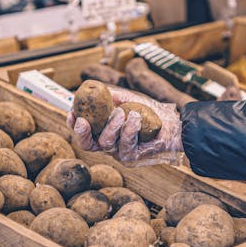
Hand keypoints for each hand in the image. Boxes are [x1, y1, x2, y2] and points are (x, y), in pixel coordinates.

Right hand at [67, 85, 184, 165]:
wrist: (174, 125)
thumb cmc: (151, 113)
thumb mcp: (129, 100)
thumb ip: (113, 96)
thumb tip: (95, 89)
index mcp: (105, 130)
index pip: (84, 131)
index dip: (74, 124)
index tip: (71, 112)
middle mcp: (110, 144)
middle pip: (87, 145)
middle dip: (82, 133)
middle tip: (82, 121)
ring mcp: (120, 152)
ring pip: (106, 143)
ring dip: (112, 125)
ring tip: (123, 112)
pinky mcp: (133, 158)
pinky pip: (126, 145)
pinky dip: (129, 129)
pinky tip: (135, 118)